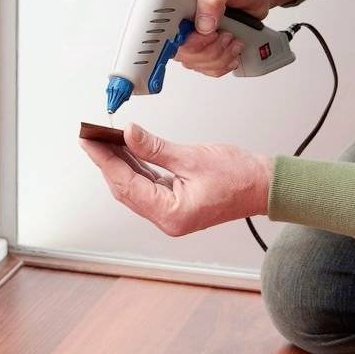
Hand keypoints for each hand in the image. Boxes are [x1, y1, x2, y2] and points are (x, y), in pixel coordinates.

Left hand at [80, 123, 272, 235]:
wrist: (265, 185)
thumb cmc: (239, 177)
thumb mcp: (191, 157)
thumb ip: (155, 148)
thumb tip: (129, 134)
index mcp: (171, 214)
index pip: (126, 184)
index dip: (105, 161)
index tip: (89, 141)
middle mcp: (167, 219)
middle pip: (126, 188)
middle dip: (107, 162)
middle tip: (91, 138)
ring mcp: (170, 213)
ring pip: (134, 187)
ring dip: (119, 164)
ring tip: (103, 141)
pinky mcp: (175, 203)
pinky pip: (147, 185)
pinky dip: (136, 167)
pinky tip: (126, 151)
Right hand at [176, 0, 299, 76]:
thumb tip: (203, 24)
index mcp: (183, 7)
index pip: (174, 38)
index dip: (193, 44)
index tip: (212, 34)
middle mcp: (187, 23)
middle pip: (187, 56)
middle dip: (213, 51)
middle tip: (227, 34)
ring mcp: (198, 38)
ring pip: (199, 65)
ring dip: (221, 58)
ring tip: (233, 40)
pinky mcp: (210, 48)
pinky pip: (209, 69)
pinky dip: (224, 64)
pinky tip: (232, 51)